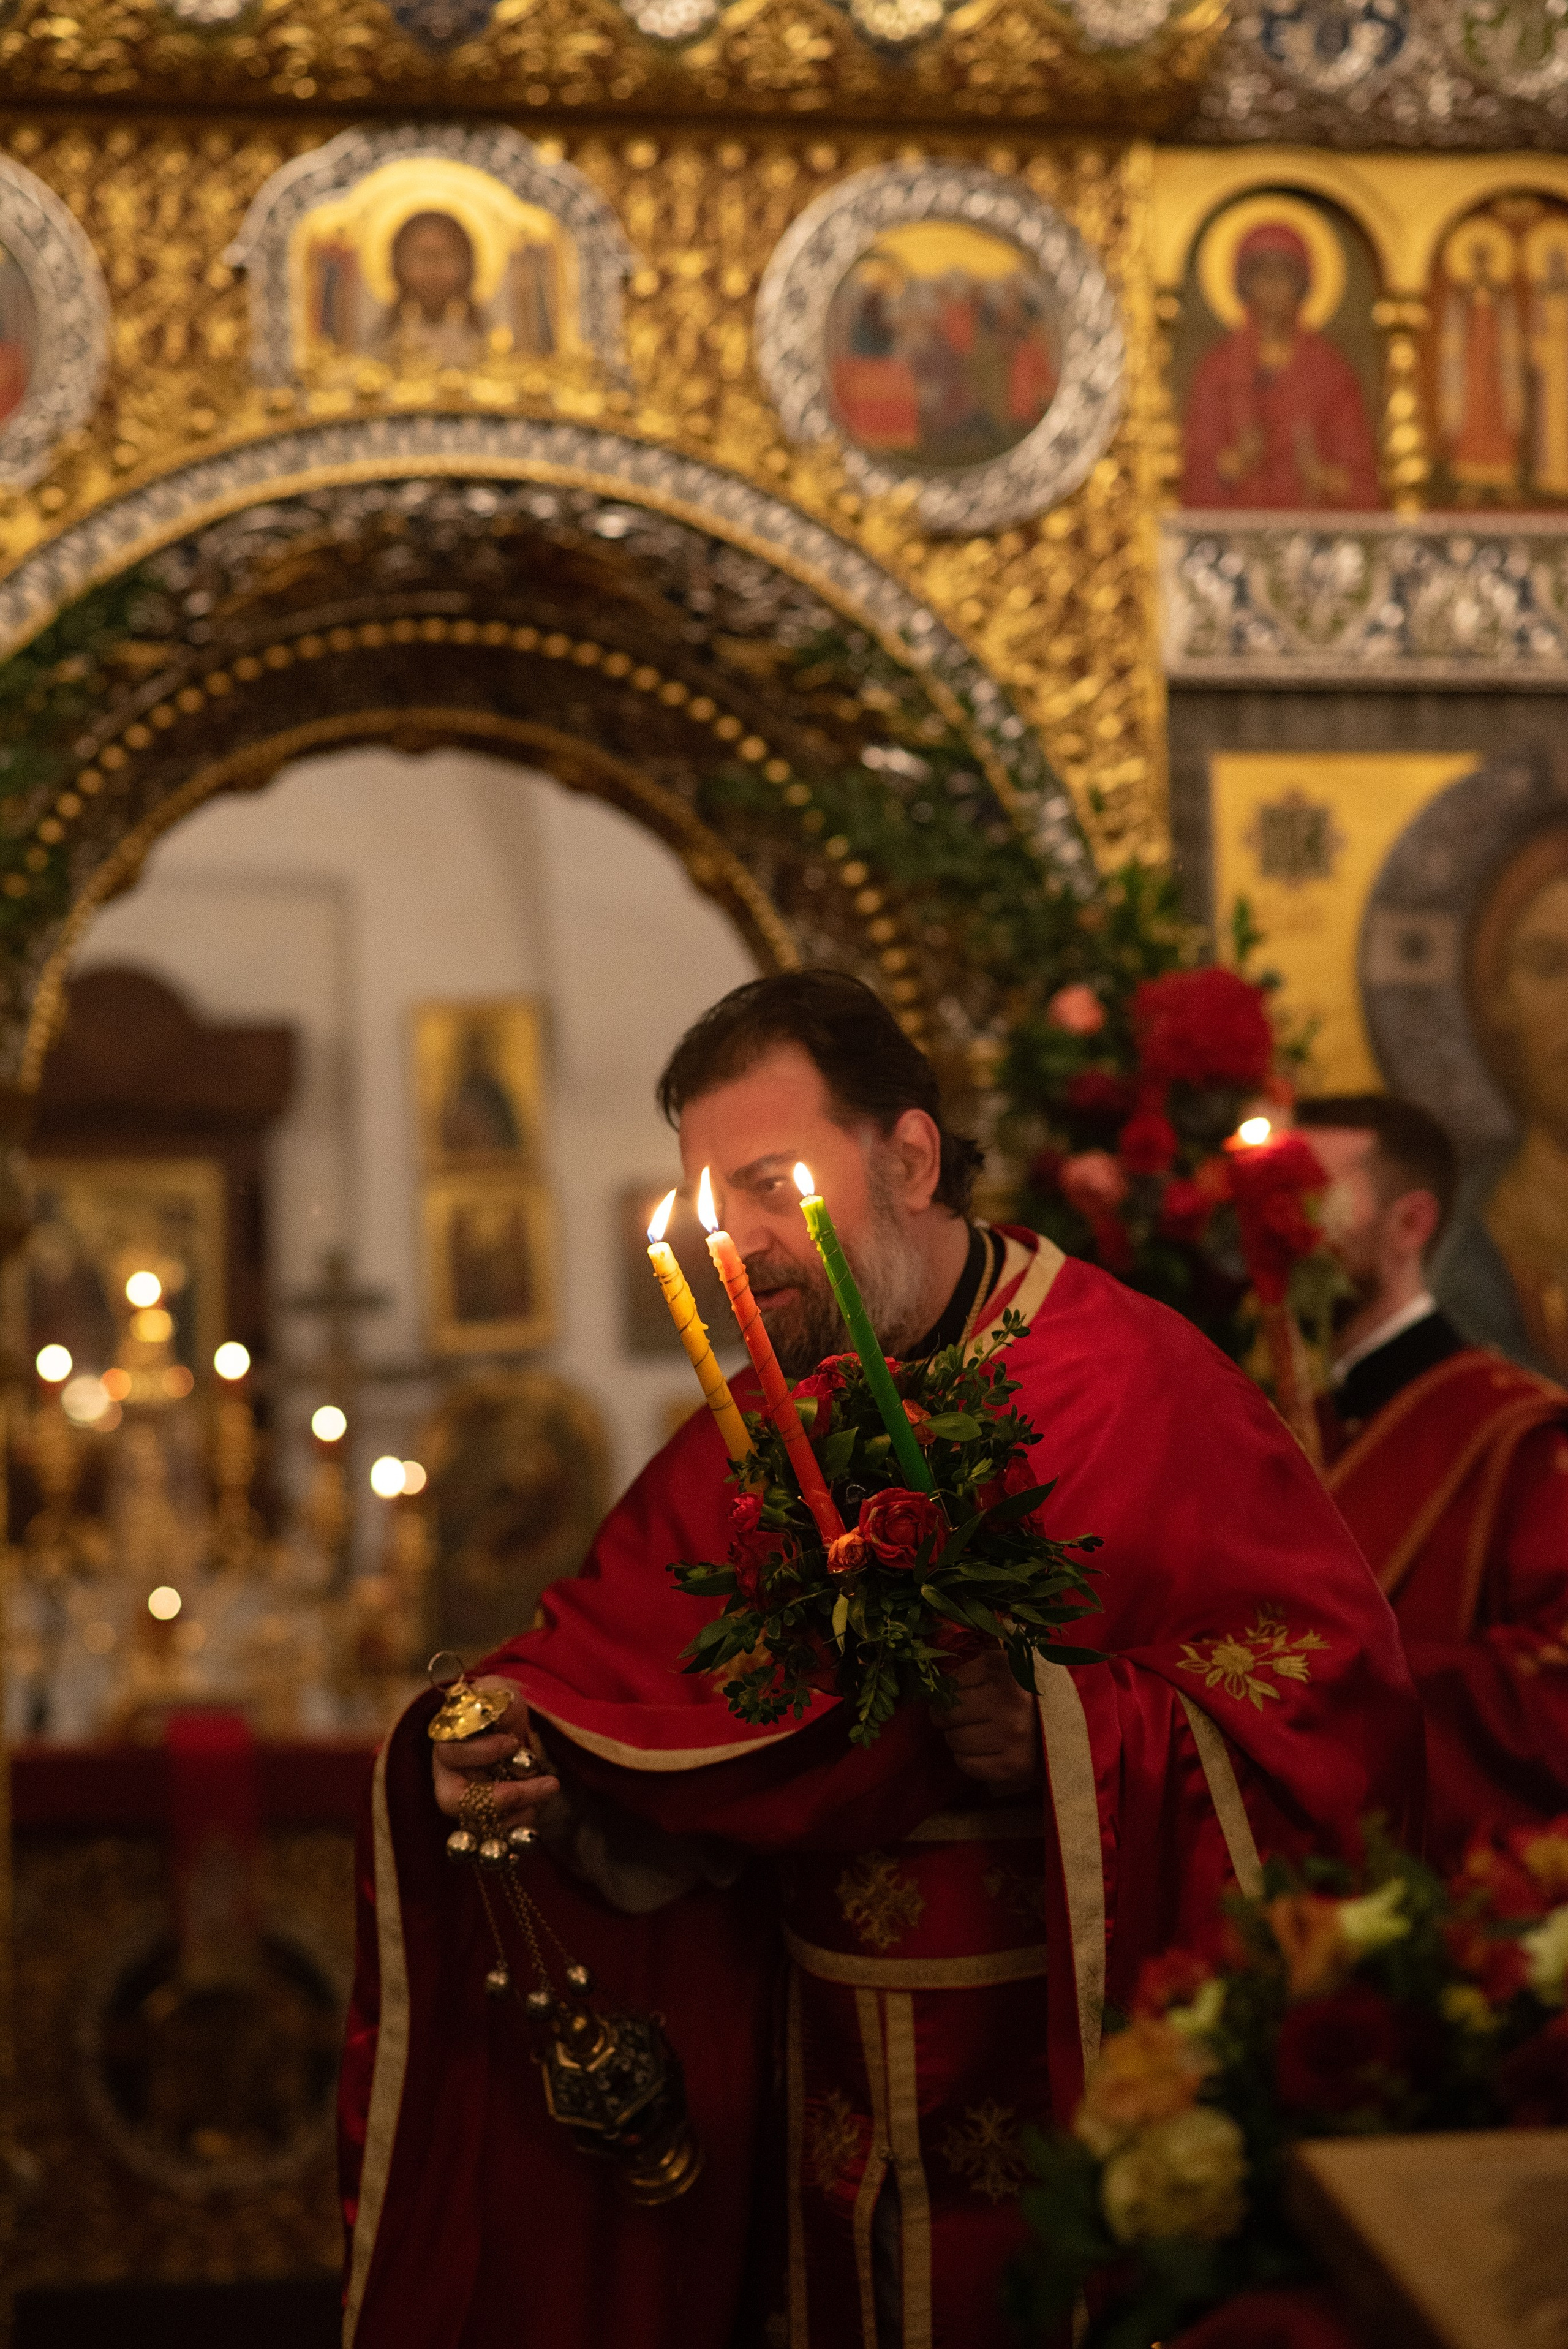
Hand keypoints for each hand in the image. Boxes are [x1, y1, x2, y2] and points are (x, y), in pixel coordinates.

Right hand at [431, 1676, 560, 1823]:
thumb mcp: (498, 1691)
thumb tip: (500, 1716)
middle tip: (546, 1784)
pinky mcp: (487, 1820)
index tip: (512, 1742)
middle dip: (502, 1797)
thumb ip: (496, 1697)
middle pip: (456, 1801)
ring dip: (517, 1814)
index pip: (451, 1754)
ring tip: (548, 1789)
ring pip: (479, 1823)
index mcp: (446, 1745)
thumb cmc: (498, 1707)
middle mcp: (449, 1779)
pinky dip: (519, 1827)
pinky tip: (538, 1810)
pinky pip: (496, 1834)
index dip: (480, 1752)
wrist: (509, 1729)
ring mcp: (466, 1804)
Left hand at [931, 1650, 1040, 1795]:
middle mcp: (1007, 1699)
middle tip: (959, 1718)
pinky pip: (967, 1764)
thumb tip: (937, 1683)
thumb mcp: (1014, 1665)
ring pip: (954, 1739)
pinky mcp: (1013, 1765)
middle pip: (946, 1713)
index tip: (961, 1697)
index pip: (951, 1683)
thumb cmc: (1037, 1695)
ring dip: (959, 1739)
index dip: (950, 1692)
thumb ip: (979, 1665)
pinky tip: (985, 1751)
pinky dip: (969, 1760)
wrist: (1079, 1731)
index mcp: (1005, 1668)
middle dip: (947, 1717)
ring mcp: (1010, 1734)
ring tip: (978, 1734)